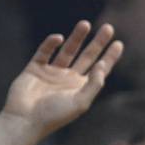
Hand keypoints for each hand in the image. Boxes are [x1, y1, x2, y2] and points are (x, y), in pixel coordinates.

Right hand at [1, 22, 122, 137]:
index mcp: (81, 88)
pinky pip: (44, 52)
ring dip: (76, 37)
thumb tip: (102, 65)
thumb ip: (94, 84)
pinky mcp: (35, 68)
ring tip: (85, 24)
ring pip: (67, 50)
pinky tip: (58, 38)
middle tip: (108, 28)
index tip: (119, 43)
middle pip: (87, 56)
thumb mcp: (80, 102)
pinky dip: (51, 44)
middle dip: (97, 42)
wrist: (25, 120)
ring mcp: (52, 72)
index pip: (99, 69)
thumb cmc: (54, 115)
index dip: (110, 57)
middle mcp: (68, 79)